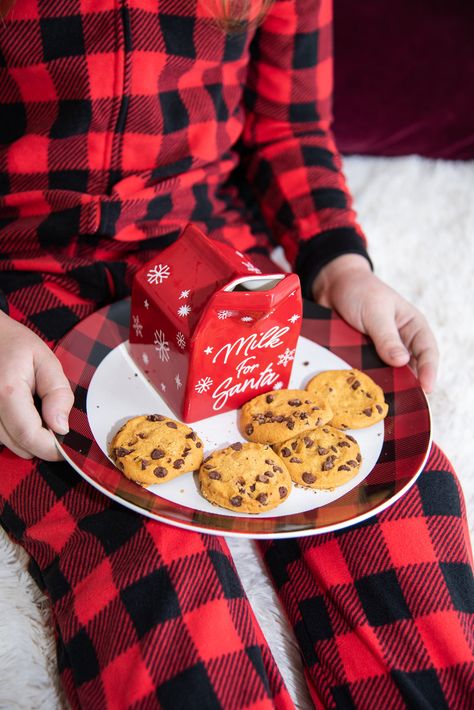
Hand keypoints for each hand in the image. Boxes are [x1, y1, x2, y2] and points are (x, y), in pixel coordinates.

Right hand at [0, 312, 73, 459]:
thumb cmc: (14, 345)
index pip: (29, 437)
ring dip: (27, 435)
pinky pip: (1, 436)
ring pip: (9, 444)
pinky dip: (14, 431)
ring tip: (33, 407)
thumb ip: (58, 393)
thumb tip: (62, 427)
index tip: (66, 447)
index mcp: (7, 392)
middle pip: (19, 446)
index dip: (51, 448)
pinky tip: (20, 412)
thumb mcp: (46, 361)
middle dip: (42, 440)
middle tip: (51, 417)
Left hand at [312, 254, 438, 392]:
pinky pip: (370, 372)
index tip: (426, 388)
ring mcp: (382, 350)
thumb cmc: (359, 292)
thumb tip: (402, 362)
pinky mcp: (364, 356)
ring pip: (390, 373)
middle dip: (409, 385)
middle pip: (411, 368)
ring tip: (386, 403)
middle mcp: (401, 341)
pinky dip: (369, 382)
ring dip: (388, 385)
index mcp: (412, 326)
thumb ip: (387, 337)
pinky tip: (365, 395)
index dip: (429, 371)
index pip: (427, 351)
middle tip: (406, 402)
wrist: (332, 285)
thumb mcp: (375, 312)